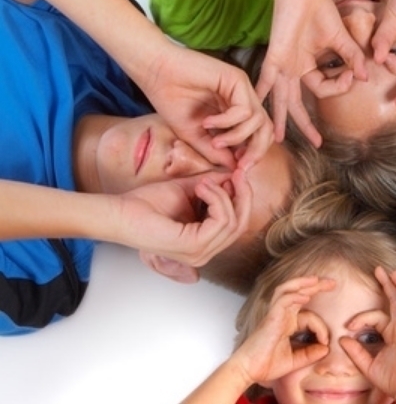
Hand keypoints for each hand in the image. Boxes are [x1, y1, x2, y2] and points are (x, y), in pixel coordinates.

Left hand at [112, 170, 251, 266]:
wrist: (121, 210)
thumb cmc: (146, 203)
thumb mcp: (189, 190)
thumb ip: (213, 186)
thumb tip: (235, 175)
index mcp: (203, 243)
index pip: (238, 224)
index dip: (242, 197)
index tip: (237, 174)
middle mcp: (204, 254)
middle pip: (241, 225)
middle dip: (243, 195)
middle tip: (237, 173)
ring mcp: (199, 254)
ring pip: (233, 221)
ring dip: (222, 194)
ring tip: (202, 182)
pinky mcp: (193, 247)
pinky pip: (221, 220)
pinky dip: (215, 198)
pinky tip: (200, 188)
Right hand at [144, 44, 273, 170]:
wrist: (154, 72)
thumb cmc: (171, 100)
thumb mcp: (195, 135)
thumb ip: (215, 150)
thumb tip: (235, 167)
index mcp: (236, 111)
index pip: (258, 135)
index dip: (253, 154)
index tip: (238, 170)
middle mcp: (244, 98)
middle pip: (266, 129)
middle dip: (256, 151)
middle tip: (241, 165)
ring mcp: (242, 88)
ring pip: (259, 121)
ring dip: (237, 137)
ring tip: (214, 140)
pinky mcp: (237, 79)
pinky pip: (244, 110)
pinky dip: (227, 122)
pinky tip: (207, 122)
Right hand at [230, 277, 334, 383]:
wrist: (248, 371)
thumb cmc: (266, 365)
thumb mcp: (295, 361)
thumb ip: (310, 354)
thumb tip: (327, 349)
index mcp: (287, 323)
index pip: (310, 316)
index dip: (322, 328)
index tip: (326, 343)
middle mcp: (282, 316)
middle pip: (298, 292)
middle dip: (316, 286)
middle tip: (332, 282)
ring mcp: (275, 315)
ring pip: (287, 290)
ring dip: (302, 283)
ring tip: (316, 279)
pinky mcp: (270, 319)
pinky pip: (282, 302)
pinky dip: (293, 296)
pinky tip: (305, 296)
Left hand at [256, 0, 366, 146]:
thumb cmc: (319, 9)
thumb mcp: (339, 39)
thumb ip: (352, 57)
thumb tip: (366, 75)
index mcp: (308, 65)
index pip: (324, 88)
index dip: (341, 85)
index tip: (354, 74)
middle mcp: (294, 69)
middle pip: (297, 104)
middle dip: (305, 125)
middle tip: (316, 142)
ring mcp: (283, 65)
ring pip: (280, 98)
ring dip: (279, 119)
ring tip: (276, 138)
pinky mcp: (275, 56)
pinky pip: (266, 78)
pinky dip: (259, 92)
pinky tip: (254, 104)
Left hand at [340, 267, 395, 400]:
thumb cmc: (392, 379)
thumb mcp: (367, 364)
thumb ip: (355, 352)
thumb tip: (342, 339)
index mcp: (392, 335)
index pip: (376, 317)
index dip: (360, 319)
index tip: (348, 327)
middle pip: (394, 300)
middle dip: (386, 285)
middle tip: (377, 270)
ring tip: (389, 271)